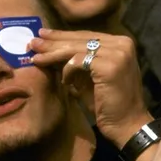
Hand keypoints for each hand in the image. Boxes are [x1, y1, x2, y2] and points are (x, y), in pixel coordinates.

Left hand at [30, 30, 150, 146]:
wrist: (128, 125)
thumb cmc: (108, 105)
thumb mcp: (88, 78)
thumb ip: (75, 63)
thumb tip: (49, 49)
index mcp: (121, 43)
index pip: (86, 35)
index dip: (63, 36)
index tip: (43, 35)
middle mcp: (123, 44)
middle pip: (80, 39)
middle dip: (54, 41)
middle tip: (33, 42)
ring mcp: (118, 53)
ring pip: (77, 48)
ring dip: (54, 54)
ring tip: (36, 58)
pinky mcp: (111, 66)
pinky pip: (80, 61)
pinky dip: (68, 69)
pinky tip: (63, 81)